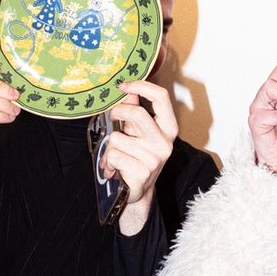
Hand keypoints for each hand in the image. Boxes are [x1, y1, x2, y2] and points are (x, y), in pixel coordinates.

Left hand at [108, 81, 178, 235]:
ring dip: (110, 146)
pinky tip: (115, 168)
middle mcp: (165, 142)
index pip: (161, 98)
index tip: (124, 85)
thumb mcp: (139, 132)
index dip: (142, 86)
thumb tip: (128, 91)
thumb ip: (135, 111)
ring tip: (118, 155)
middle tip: (113, 116)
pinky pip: (113, 155)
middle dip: (118, 112)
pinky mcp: (141, 173)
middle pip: (137, 114)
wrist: (138, 190)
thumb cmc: (138, 156)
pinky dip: (108, 161)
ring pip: (117, 138)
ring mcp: (154, 159)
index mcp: (168, 128)